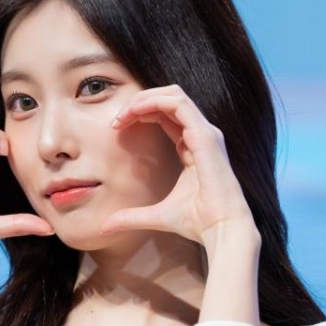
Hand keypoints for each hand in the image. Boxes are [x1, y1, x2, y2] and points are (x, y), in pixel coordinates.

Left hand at [101, 85, 256, 244]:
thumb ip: (130, 217)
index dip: (140, 115)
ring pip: (174, 95)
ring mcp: (205, 133)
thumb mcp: (155, 216)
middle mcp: (201, 135)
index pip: (166, 116)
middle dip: (139, 103)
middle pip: (168, 100)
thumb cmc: (196, 222)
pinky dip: (155, 102)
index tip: (116, 128)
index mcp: (192, 147)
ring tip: (122, 114)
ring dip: (144, 99)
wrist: (220, 229)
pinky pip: (178, 104)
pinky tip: (136, 112)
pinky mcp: (205, 135)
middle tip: (116, 120)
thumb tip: (105, 227)